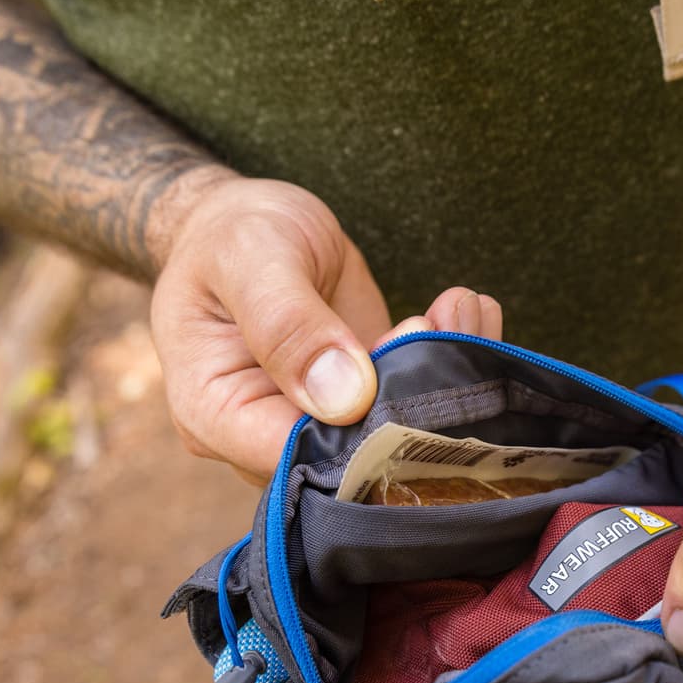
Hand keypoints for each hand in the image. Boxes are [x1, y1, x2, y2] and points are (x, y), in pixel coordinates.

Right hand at [149, 173, 501, 481]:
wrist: (244, 223)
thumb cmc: (229, 234)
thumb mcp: (250, 257)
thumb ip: (288, 324)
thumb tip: (346, 399)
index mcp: (215, 416)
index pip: (295, 459)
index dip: (359, 432)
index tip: (406, 364)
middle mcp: (264, 438)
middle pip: (354, 455)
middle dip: (417, 398)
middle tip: (456, 323)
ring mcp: (317, 426)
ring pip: (393, 431)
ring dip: (443, 373)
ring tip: (466, 309)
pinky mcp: (359, 405)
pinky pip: (406, 400)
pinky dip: (445, 358)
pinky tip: (466, 313)